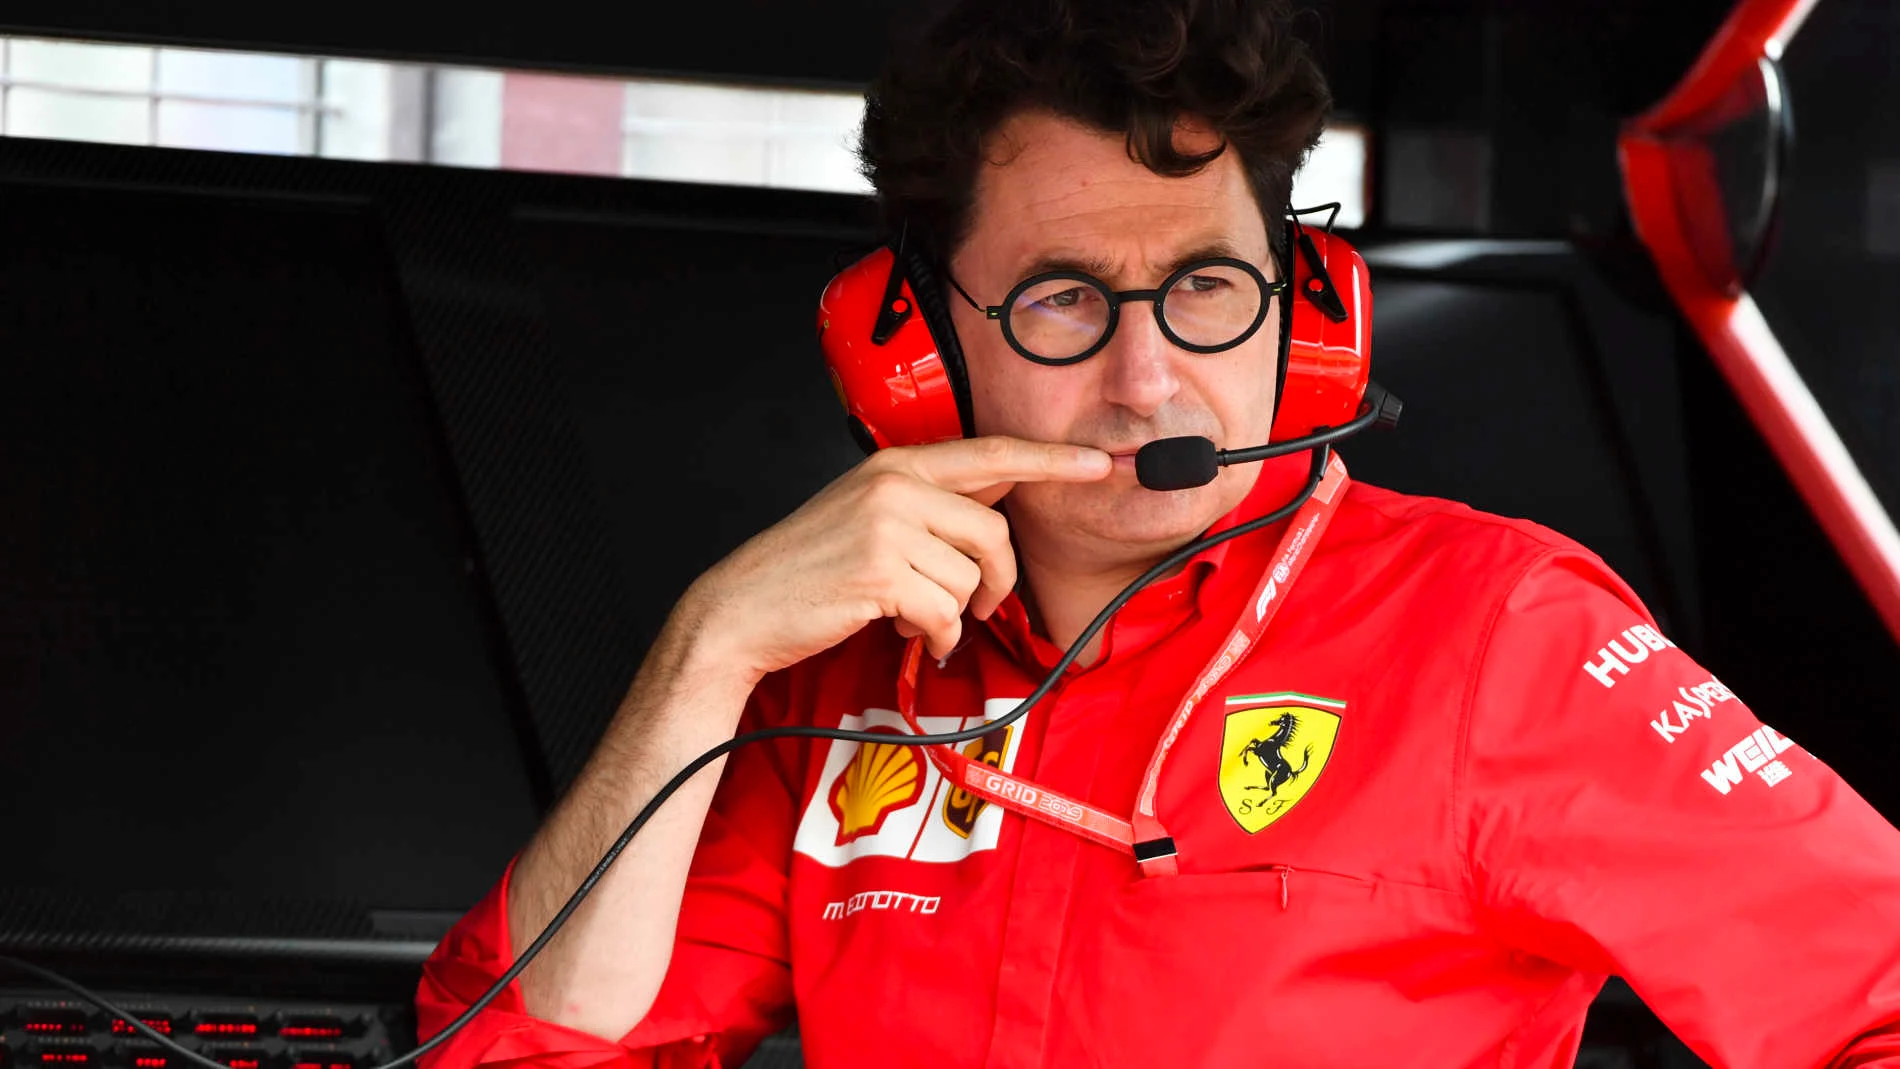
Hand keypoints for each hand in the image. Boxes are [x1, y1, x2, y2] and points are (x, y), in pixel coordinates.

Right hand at [677, 436, 1110, 682]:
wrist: (743, 608)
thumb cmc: (810, 568)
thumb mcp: (870, 514)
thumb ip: (933, 502)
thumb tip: (1003, 494)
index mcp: (897, 464)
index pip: (992, 454)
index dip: (1051, 460)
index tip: (1100, 462)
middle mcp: (895, 486)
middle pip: (994, 532)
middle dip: (995, 579)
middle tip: (976, 602)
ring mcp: (886, 527)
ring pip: (970, 579)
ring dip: (950, 612)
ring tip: (909, 612)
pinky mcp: (880, 573)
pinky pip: (945, 613)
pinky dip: (933, 635)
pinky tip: (904, 631)